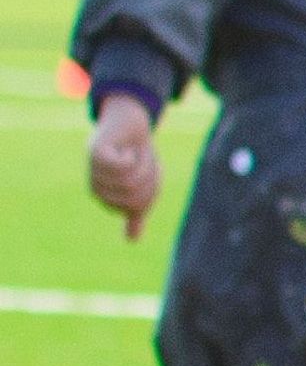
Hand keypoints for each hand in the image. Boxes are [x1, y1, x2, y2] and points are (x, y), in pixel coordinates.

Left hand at [88, 95, 161, 237]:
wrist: (129, 123)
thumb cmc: (136, 155)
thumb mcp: (141, 187)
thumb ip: (135, 212)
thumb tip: (131, 241)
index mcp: (106, 198)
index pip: (138, 206)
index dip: (151, 190)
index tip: (146, 174)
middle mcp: (97, 187)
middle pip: (135, 195)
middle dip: (149, 177)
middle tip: (142, 160)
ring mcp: (94, 171)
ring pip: (131, 179)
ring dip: (143, 163)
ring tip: (135, 152)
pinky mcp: (96, 154)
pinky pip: (124, 165)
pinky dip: (132, 155)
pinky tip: (124, 147)